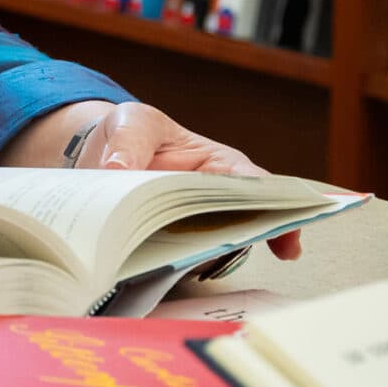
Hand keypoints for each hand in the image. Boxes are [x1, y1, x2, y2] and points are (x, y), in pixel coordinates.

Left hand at [79, 101, 302, 260]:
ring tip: (165, 252)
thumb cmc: (132, 131)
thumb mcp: (132, 122)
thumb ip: (129, 142)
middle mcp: (212, 202)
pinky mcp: (161, 243)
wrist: (100, 150)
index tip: (287, 243)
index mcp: (221, 167)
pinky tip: (139, 263)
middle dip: (231, 242)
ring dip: (188, 256)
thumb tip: (118, 168)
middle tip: (210, 250)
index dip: (278, 213)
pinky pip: (167, 260)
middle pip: (236, 227)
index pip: (259, 188)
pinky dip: (157, 264)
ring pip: (203, 250)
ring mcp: (188, 227)